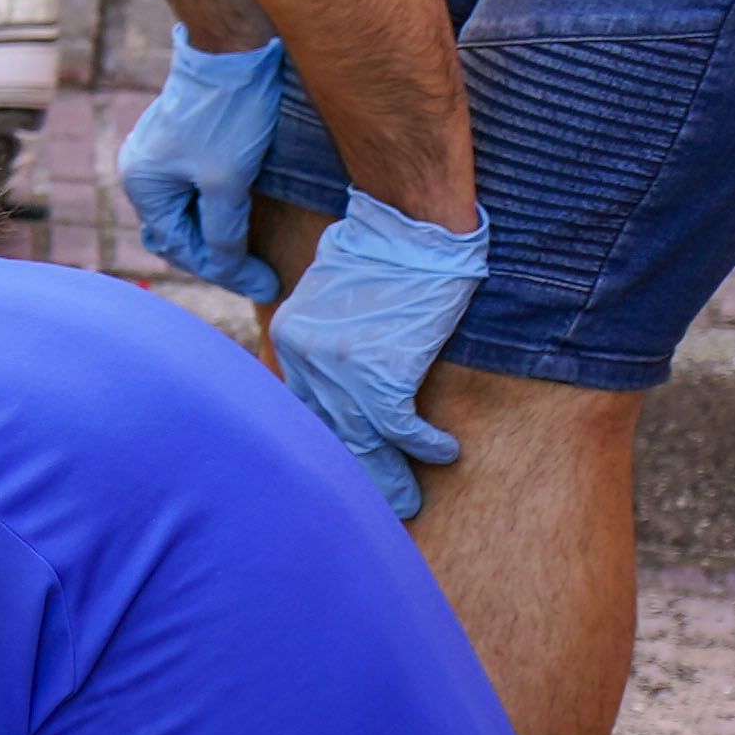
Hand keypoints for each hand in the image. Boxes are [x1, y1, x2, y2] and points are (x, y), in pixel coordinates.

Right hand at [115, 32, 286, 299]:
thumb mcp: (227, 181)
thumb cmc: (228, 113)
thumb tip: (230, 270)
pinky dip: (212, 210)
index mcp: (143, 185)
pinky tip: (237, 217)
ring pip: (183, 213)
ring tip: (249, 254)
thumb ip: (223, 233)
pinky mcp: (176, 140)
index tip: (266, 284)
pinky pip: (189, 190)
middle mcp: (139, 171)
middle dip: (214, 257)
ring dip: (213, 235)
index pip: (181, 247)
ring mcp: (155, 155)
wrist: (232, 47)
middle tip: (258, 275)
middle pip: (176, 234)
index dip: (225, 271)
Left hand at [266, 192, 485, 521]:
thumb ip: (322, 332)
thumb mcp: (329, 288)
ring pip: (362, 440)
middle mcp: (307, 357)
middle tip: (371, 507)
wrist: (412, 226)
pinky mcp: (382, 371)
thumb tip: (334, 373)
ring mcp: (342, 367)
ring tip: (408, 503)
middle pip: (327, 433)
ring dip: (389, 476)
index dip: (325, 444)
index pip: (300, 408)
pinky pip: (400, 427)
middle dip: (352, 474)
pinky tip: (443, 452)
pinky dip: (423, 445)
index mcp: (290, 337)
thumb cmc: (382, 249)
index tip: (341, 471)